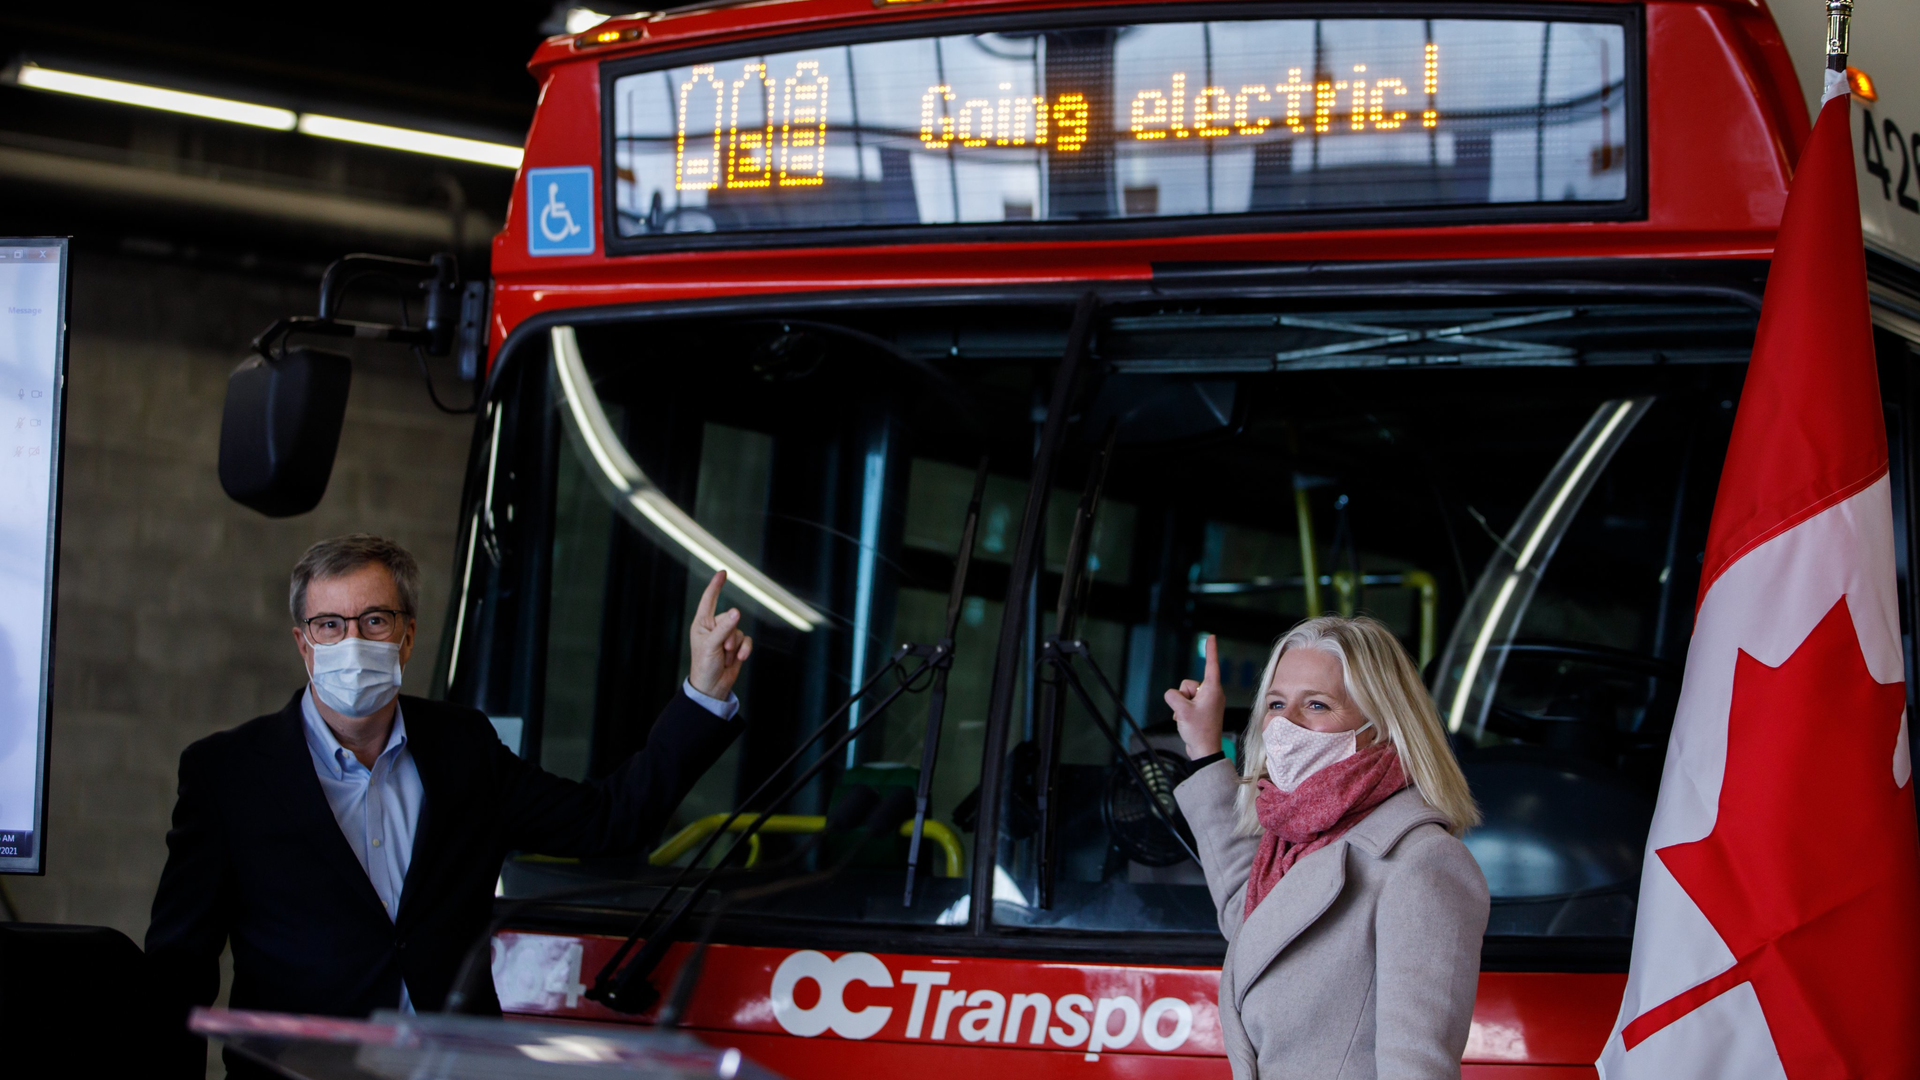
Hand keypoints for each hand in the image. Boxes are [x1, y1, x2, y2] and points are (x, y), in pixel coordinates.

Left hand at [688, 570, 752, 700]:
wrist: (712, 687)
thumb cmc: (705, 665)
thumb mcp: (712, 646)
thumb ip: (725, 628)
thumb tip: (736, 611)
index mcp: (702, 624)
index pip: (709, 600)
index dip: (716, 586)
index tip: (723, 572)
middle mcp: (714, 627)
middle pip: (730, 619)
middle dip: (729, 636)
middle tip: (723, 649)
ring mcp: (726, 636)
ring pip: (739, 630)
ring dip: (735, 646)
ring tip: (727, 657)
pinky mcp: (737, 646)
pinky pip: (746, 640)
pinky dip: (744, 649)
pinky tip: (739, 659)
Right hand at [1165, 634, 1225, 759]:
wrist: (1204, 751)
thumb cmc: (1199, 731)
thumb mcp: (1182, 711)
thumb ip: (1173, 696)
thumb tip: (1172, 695)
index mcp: (1212, 690)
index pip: (1211, 665)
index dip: (1210, 650)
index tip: (1212, 636)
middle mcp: (1211, 693)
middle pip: (1187, 684)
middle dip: (1182, 696)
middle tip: (1189, 712)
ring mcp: (1206, 702)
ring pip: (1184, 694)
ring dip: (1181, 706)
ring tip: (1188, 719)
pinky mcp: (1201, 710)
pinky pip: (1184, 704)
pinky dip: (1182, 712)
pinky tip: (1187, 723)